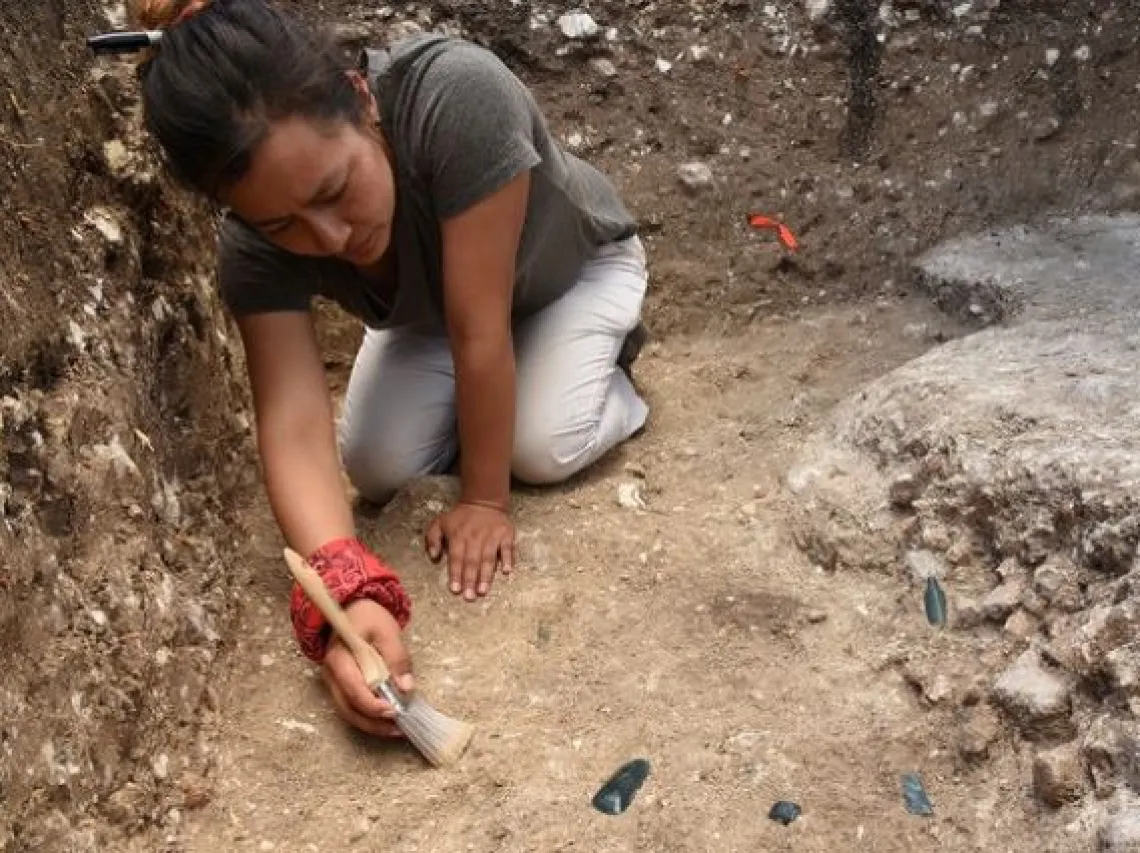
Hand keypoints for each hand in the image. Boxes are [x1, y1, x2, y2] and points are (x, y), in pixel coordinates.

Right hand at [321, 598, 414, 736]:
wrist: (351, 607)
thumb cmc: (368, 616)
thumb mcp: (387, 631)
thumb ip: (397, 658)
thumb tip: (407, 688)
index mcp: (339, 658)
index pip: (353, 689)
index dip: (373, 706)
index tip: (395, 711)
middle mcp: (331, 674)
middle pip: (348, 708)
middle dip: (373, 723)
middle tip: (398, 728)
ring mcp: (334, 682)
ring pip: (348, 712)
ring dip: (371, 724)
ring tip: (396, 729)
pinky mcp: (341, 685)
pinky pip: (351, 706)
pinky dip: (368, 716)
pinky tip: (387, 719)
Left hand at [425, 502, 514, 599]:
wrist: (484, 501)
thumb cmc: (460, 517)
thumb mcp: (440, 522)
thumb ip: (432, 538)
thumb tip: (433, 556)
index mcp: (458, 536)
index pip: (456, 558)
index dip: (456, 574)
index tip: (455, 590)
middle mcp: (475, 537)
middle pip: (472, 561)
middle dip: (470, 580)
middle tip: (469, 597)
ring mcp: (492, 536)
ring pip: (488, 558)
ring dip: (486, 575)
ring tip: (483, 590)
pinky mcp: (506, 534)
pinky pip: (508, 548)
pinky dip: (508, 559)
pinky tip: (507, 571)